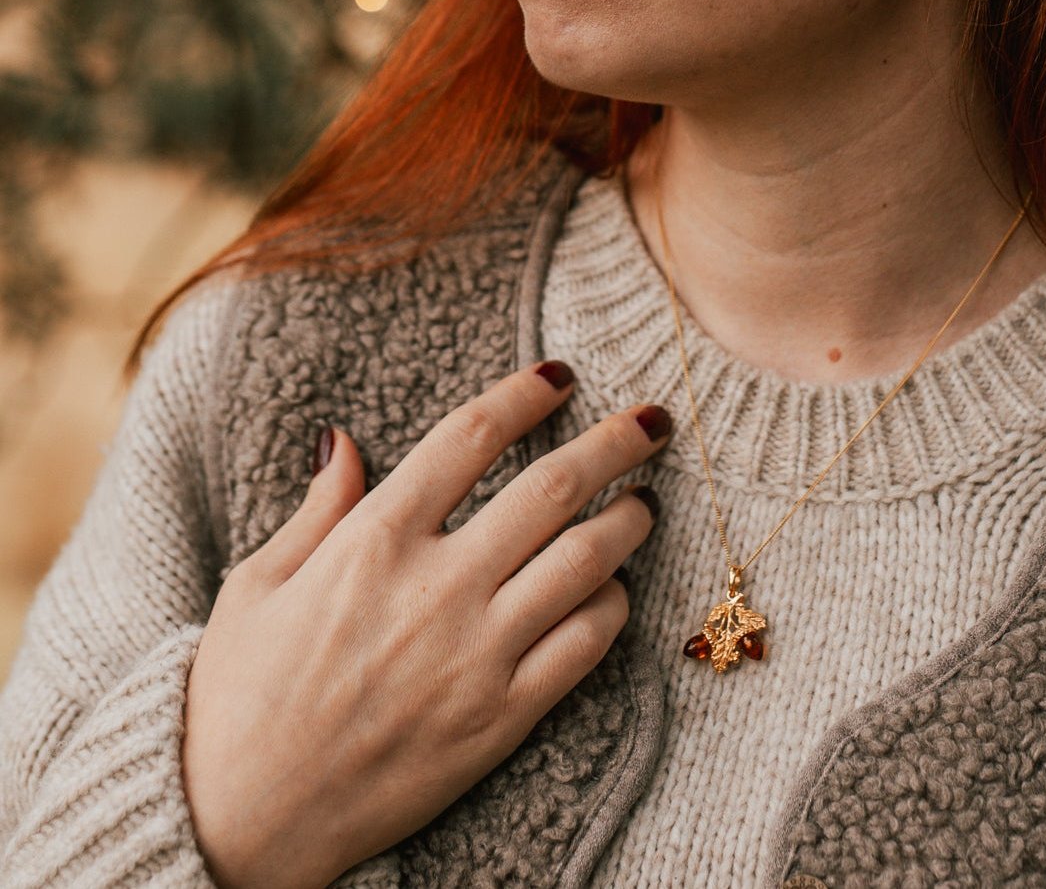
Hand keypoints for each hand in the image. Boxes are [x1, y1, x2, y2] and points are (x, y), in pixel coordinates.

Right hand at [180, 360, 668, 888]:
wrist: (241, 825)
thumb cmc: (237, 698)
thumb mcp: (256, 585)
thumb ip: (317, 508)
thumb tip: (342, 438)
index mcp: (374, 540)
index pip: (472, 436)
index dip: (526, 395)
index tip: (560, 376)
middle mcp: (437, 586)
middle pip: (554, 487)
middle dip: (617, 441)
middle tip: (651, 419)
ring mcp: (477, 654)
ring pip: (587, 560)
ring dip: (630, 519)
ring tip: (645, 499)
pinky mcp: (502, 718)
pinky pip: (586, 644)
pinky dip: (612, 605)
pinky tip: (613, 588)